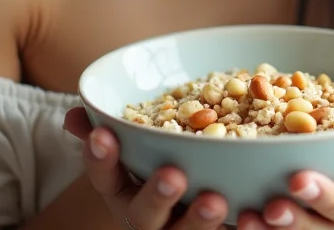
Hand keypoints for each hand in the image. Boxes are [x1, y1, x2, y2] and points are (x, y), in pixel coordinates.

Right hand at [64, 107, 228, 229]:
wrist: (193, 201)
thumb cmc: (163, 161)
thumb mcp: (139, 146)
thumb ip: (117, 128)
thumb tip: (75, 114)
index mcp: (125, 191)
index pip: (104, 177)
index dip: (100, 159)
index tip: (102, 134)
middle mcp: (149, 219)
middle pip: (144, 217)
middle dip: (156, 197)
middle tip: (172, 175)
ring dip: (199, 222)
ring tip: (215, 200)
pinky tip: (257, 214)